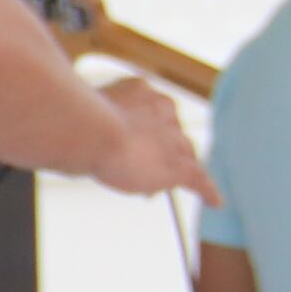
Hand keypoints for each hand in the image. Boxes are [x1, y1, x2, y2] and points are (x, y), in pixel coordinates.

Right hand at [86, 78, 216, 204]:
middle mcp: (164, 109)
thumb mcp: (81, 111)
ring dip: (170, 169)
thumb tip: (77, 131)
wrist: (89, 131)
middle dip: (158, 150)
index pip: (151, 112)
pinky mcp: (179, 166)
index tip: (127, 142)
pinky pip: (199, 179)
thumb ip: (91, 117)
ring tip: (150, 187)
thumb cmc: (75, 121)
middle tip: (135, 167)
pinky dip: (207, 191)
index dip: (142, 130)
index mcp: (141, 90)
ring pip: (182, 155)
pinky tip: (215, 201)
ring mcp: (173, 139)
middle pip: (171, 134)